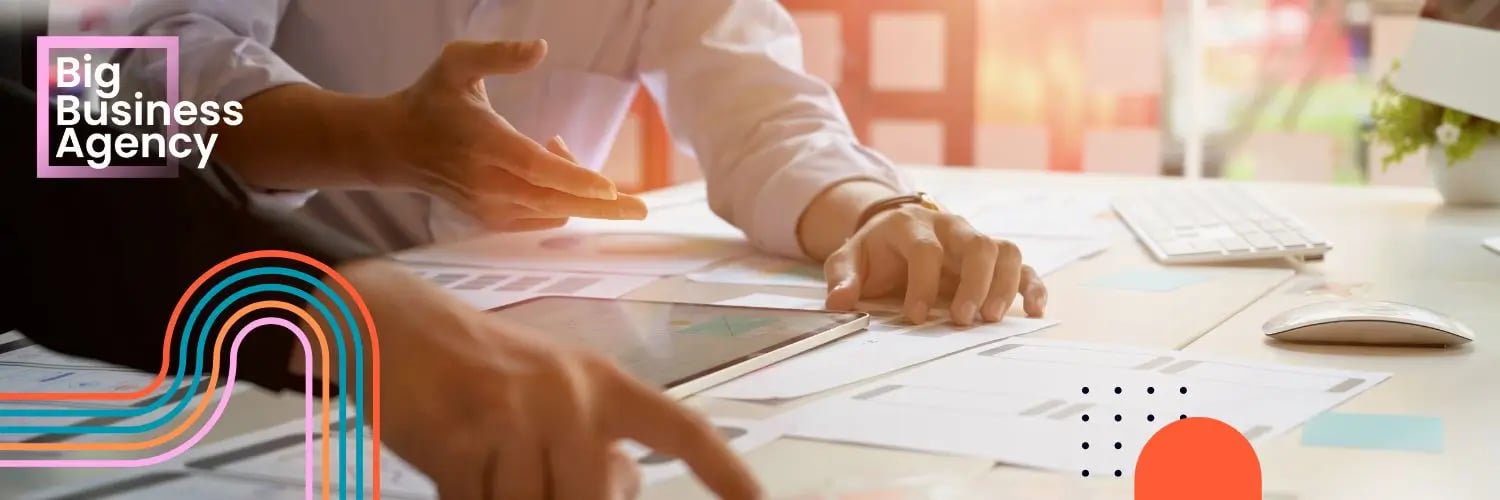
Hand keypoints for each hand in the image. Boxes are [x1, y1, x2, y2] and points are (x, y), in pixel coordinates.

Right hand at [339, 260, 759, 498]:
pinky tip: (454, 474)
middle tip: (519, 474)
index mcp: (601, 383)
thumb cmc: (479, 370)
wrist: (391, 323)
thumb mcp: (551, 391)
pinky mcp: (461, 438)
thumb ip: (596, 439)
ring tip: (483, 467)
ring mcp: (516, 414)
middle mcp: (570, 394)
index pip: (681, 429)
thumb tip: (632, 484)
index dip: (726, 472)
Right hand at [382, 39, 646, 228]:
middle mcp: (488, 183)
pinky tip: (553, 164)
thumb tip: (540, 48)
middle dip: (601, 205)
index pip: (535, 168)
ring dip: (577, 188)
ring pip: (552, 210)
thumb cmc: (432, 99)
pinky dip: (561, 198)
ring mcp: (490, 207)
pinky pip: (542, 218)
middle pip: (554, 200)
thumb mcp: (457, 62)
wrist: (396, 147)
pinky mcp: (493, 221)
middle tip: (642, 208)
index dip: (573, 178)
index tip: (609, 187)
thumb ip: (498, 54)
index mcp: (484, 144)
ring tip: (560, 145)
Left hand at [823, 205, 1047, 324]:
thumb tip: (839, 301)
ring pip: (1005, 250)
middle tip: (963, 319)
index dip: (922, 283)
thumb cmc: (875, 252)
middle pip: (977, 244)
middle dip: (974, 284)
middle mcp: (950, 228)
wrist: (894, 233)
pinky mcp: (993, 258)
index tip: (913, 316)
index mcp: (912, 225)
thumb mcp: (850, 260)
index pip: (926, 250)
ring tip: (992, 319)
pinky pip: (1021, 265)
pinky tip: (1033, 311)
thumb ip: (843, 276)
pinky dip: (1032, 286)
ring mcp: (975, 240)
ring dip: (1004, 285)